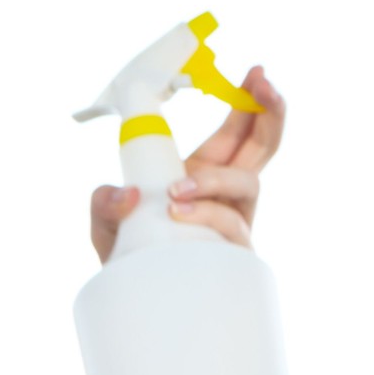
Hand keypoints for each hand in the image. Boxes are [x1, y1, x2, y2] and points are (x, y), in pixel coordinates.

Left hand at [89, 66, 286, 260]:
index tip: (256, 72)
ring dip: (217, 179)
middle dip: (269, 113)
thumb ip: (104, 202)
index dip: (250, 102)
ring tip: (177, 190)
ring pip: (248, 184)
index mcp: (208, 174)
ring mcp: (235, 223)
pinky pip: (230, 227)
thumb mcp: (105, 221)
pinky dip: (205, 214)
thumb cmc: (130, 257)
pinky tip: (177, 211)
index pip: (239, 132)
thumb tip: (129, 194)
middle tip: (266, 85)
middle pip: (264, 148)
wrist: (140, 302)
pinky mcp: (234, 253)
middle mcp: (229, 195)